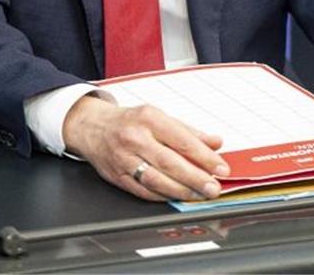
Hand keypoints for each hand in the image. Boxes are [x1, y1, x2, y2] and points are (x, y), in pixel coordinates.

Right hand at [62, 95, 230, 201]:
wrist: (92, 127)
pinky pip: (143, 191)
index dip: (205, 157)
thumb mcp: (159, 116)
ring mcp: (124, 159)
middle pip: (170, 162)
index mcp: (149, 118)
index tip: (221, 168)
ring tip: (199, 195)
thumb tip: (215, 142)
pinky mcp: (117, 176)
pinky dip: (163, 196)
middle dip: (196, 178)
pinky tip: (178, 197)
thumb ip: (189, 131)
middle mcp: (135, 138)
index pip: (182, 140)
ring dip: (182, 191)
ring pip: (157, 180)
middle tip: (214, 188)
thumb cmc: (129, 121)